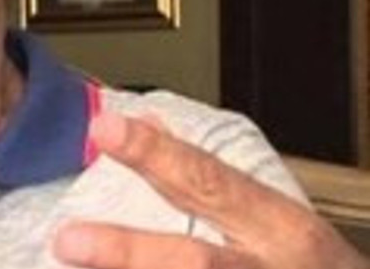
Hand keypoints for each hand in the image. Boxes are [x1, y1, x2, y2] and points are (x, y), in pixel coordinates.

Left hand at [52, 112, 369, 268]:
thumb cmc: (307, 268)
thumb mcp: (275, 218)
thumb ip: (211, 180)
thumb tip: (146, 121)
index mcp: (280, 229)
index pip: (209, 181)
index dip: (155, 155)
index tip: (104, 128)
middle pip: (193, 262)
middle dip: (128, 252)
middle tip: (67, 240)